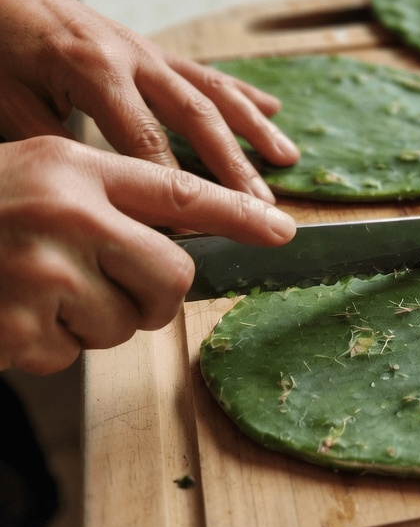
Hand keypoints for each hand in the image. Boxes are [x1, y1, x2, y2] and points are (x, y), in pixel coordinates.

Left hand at [0, 0, 299, 200]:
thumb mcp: (7, 104)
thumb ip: (53, 147)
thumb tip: (98, 196)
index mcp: (94, 72)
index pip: (146, 143)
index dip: (172, 190)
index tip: (195, 231)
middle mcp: (132, 57)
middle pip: (195, 118)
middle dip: (233, 166)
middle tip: (262, 206)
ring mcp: (147, 51)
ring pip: (212, 91)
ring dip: (252, 127)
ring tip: (286, 158)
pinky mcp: (151, 50)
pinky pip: (204, 73)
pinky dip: (241, 92)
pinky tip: (272, 109)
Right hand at [0, 137, 296, 374]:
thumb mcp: (40, 176)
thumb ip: (108, 198)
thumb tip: (183, 243)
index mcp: (76, 171)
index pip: (181, 194)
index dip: (240, 214)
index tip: (285, 231)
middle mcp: (68, 216)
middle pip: (171, 279)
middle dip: (153, 296)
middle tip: (109, 286)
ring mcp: (43, 275)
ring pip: (123, 325)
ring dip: (91, 322)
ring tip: (34, 290)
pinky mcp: (20, 330)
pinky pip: (70, 356)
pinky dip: (46, 345)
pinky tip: (8, 314)